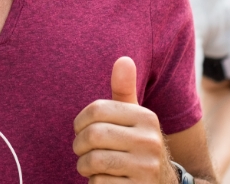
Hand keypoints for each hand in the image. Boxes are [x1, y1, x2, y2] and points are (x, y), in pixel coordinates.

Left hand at [73, 57, 178, 182]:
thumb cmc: (137, 145)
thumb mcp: (134, 118)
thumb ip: (125, 91)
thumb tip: (123, 59)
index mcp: (146, 118)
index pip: (97, 110)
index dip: (80, 121)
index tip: (81, 130)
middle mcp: (150, 140)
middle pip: (92, 135)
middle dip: (79, 146)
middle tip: (82, 151)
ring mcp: (146, 167)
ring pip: (93, 161)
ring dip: (84, 166)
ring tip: (90, 166)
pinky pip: (98, 183)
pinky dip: (94, 182)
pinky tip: (106, 181)